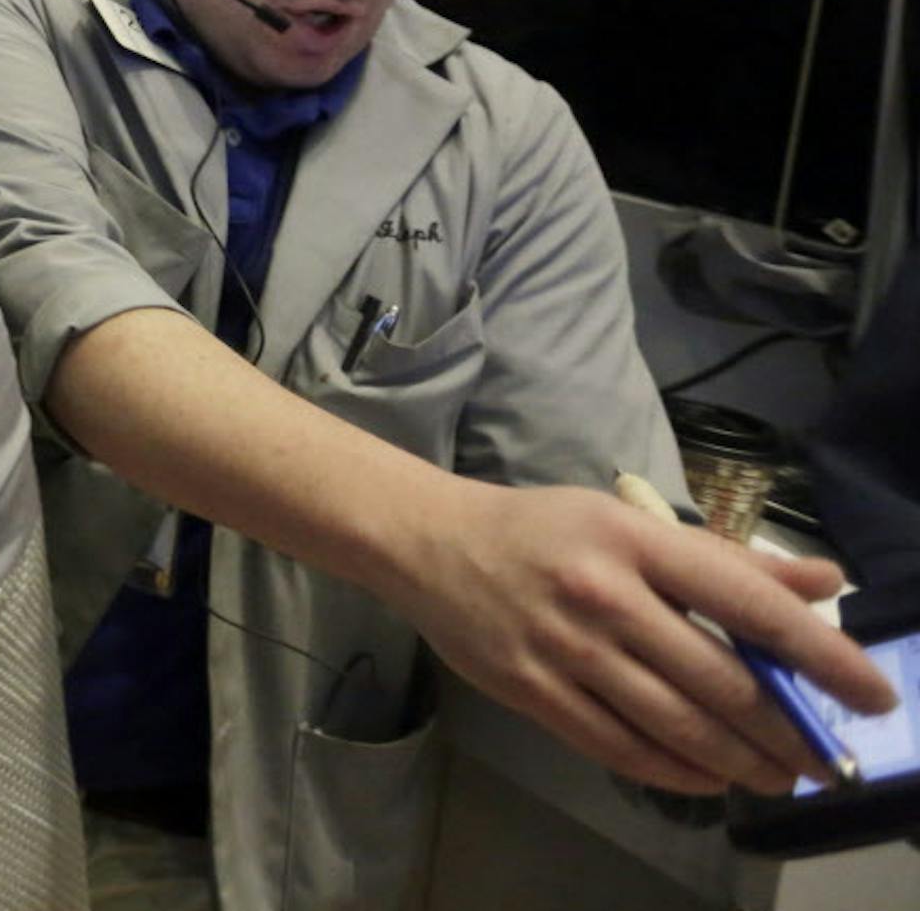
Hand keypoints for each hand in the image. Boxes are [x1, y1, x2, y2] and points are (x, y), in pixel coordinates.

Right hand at [385, 481, 896, 796]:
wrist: (427, 543)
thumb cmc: (540, 529)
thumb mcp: (628, 520)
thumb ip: (725, 558)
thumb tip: (822, 583)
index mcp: (635, 541)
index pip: (748, 601)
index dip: (819, 653)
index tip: (871, 695)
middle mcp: (604, 594)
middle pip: (719, 679)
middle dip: (786, 730)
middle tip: (822, 757)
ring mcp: (564, 647)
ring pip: (675, 723)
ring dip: (740, 761)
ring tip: (777, 777)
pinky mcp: (532, 690)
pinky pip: (619, 746)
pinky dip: (675, 771)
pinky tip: (708, 779)